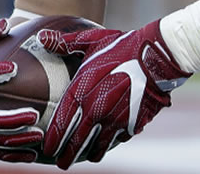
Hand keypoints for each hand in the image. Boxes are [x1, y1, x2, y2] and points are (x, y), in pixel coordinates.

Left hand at [39, 20, 189, 168]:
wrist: (157, 56)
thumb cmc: (123, 46)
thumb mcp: (92, 41)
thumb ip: (65, 43)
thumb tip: (42, 37)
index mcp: (82, 92)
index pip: (61, 125)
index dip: (53, 140)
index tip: (47, 149)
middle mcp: (96, 110)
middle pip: (76, 143)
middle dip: (67, 156)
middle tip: (62, 163)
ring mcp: (115, 119)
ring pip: (98, 147)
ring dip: (90, 154)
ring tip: (85, 157)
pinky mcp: (133, 123)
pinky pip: (119, 140)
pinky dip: (112, 143)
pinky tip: (109, 143)